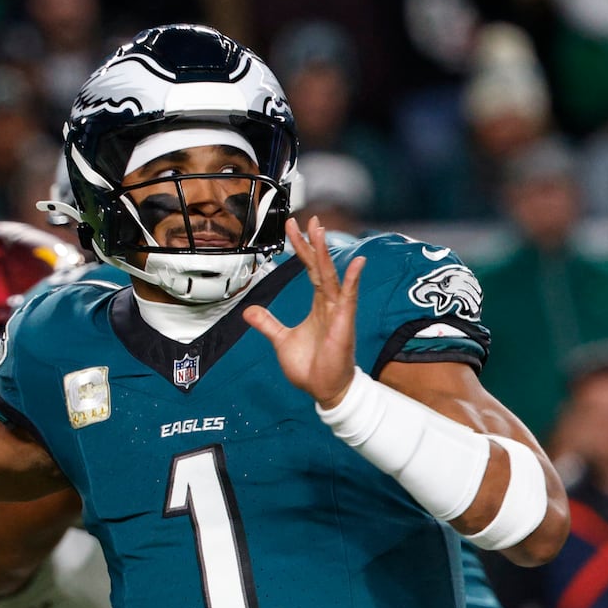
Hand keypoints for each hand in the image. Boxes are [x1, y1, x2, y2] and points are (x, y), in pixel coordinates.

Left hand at [243, 217, 365, 408]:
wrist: (324, 389)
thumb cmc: (310, 366)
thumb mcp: (281, 340)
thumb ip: (268, 323)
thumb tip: (249, 310)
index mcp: (317, 304)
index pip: (309, 269)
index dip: (301, 248)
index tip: (292, 228)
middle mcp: (329, 303)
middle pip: (320, 266)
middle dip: (313, 242)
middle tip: (309, 218)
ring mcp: (338, 312)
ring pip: (331, 276)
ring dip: (325, 253)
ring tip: (320, 230)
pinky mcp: (344, 323)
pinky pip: (349, 297)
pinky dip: (353, 280)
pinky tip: (358, 263)